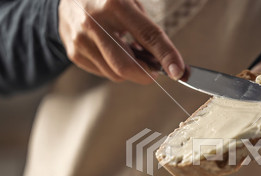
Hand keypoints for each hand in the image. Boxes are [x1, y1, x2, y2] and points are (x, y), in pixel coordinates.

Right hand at [58, 0, 184, 83]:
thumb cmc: (107, 1)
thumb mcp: (130, 3)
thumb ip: (148, 32)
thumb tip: (168, 63)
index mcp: (115, 4)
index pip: (148, 36)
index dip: (166, 56)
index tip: (179, 72)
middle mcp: (94, 23)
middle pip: (126, 66)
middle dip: (147, 74)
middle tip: (156, 70)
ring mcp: (81, 40)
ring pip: (116, 74)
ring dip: (132, 70)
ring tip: (131, 51)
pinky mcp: (74, 53)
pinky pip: (104, 72)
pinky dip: (115, 68)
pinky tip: (114, 51)